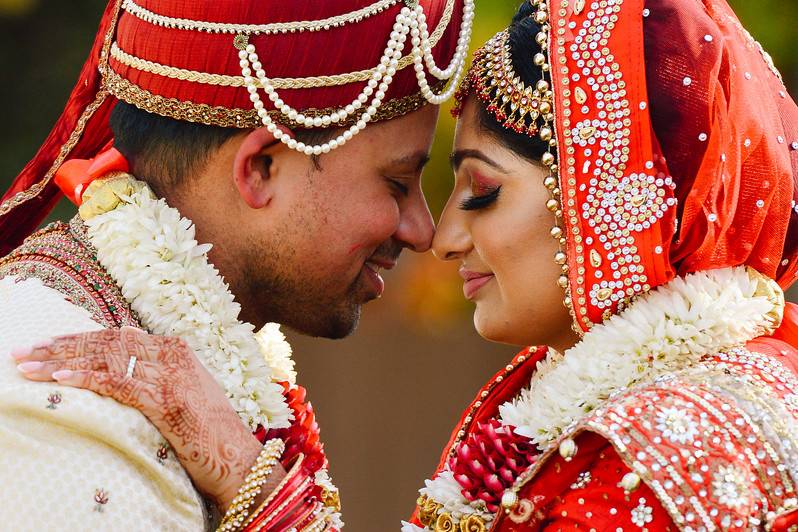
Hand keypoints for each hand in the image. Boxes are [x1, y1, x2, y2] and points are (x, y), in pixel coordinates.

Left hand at [12, 327, 283, 508]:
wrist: (237, 457)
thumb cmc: (209, 430)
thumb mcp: (185, 389)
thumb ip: (158, 368)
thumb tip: (125, 345)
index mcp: (176, 350)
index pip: (117, 335)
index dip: (77, 338)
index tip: (46, 344)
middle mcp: (174, 356)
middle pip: (106, 343)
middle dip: (61, 346)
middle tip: (24, 352)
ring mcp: (171, 377)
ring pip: (107, 359)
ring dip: (62, 361)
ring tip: (29, 365)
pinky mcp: (167, 401)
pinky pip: (118, 383)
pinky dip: (86, 378)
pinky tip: (60, 379)